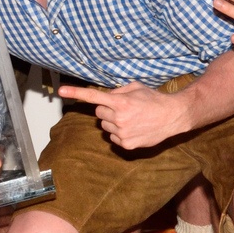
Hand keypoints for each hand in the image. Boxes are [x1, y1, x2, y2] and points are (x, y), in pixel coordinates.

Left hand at [59, 81, 189, 150]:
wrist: (172, 117)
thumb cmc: (154, 99)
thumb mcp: (136, 87)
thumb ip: (117, 91)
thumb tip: (105, 97)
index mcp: (120, 102)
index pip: (93, 97)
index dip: (76, 93)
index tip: (61, 91)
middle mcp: (118, 118)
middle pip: (98, 113)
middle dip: (107, 110)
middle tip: (123, 109)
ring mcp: (122, 133)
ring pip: (105, 126)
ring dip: (113, 122)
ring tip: (132, 119)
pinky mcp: (126, 144)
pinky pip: (113, 138)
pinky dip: (119, 133)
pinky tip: (134, 129)